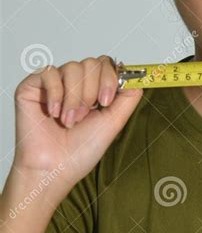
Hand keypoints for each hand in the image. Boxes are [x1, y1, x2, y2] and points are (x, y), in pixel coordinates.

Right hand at [12, 55, 142, 199]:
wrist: (54, 168)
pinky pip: (49, 73)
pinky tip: (53, 113)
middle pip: (92, 63)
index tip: (105, 101)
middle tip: (84, 116)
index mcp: (94, 91)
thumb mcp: (113, 122)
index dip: (109, 78)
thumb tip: (137, 76)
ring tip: (69, 120)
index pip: (106, 65)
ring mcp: (54, 84)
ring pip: (73, 67)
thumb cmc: (80, 151)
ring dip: (74, 98)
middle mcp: (74, 84)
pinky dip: (55, 94)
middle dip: (91, 91)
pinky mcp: (32, 86)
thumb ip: (128, 97)